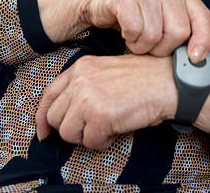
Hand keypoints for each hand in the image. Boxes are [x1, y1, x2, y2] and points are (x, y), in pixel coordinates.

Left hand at [35, 53, 176, 147]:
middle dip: (71, 128)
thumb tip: (61, 116)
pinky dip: (104, 141)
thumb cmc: (142, 79)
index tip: (44, 131)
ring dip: (87, 136)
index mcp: (80, 67)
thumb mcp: (105, 72)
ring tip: (107, 126)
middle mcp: (80, 80)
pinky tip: (117, 128)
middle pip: (54, 117)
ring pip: (68, 133)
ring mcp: (88, 98)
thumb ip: (82, 87)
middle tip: (93, 126)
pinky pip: (90, 142)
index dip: (43, 116)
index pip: (49, 94)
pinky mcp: (100, 116)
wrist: (167, 82)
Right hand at [38, 0, 209, 61]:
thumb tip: (198, 61)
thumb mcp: (163, 21)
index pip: (203, 17)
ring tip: (135, 38)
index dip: (203, 40)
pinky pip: (135, 30)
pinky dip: (129, 38)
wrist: (97, 1)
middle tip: (149, 45)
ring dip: (141, 46)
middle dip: (162, 48)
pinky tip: (125, 32)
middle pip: (179, 33)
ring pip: (155, 35)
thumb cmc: (134, 15)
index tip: (194, 58)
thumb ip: (181, 34)